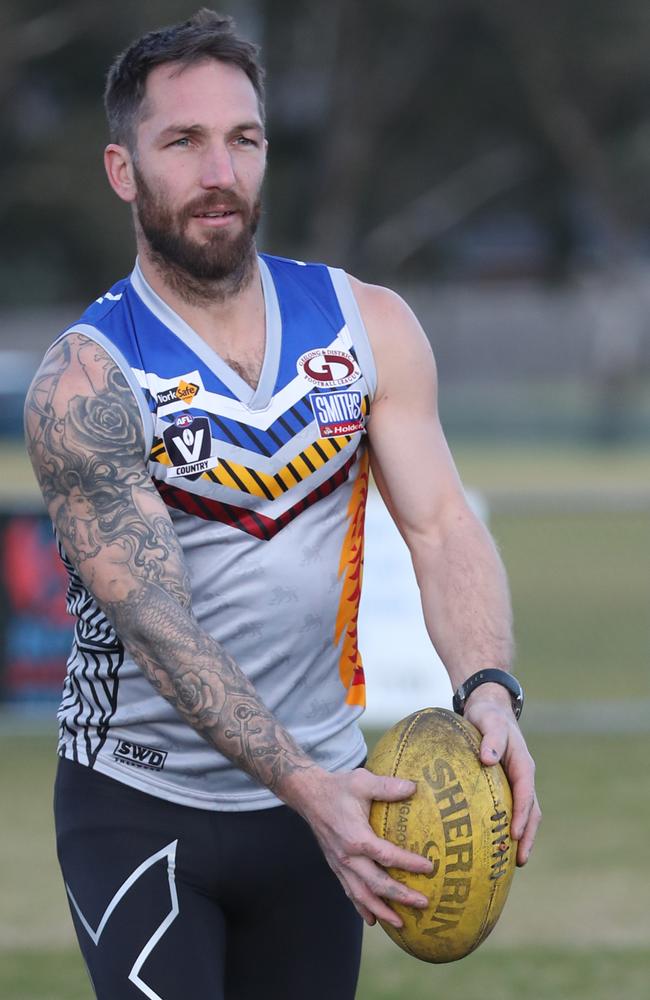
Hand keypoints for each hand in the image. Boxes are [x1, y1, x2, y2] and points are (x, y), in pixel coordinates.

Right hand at [293, 767, 433, 926]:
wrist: (308, 795)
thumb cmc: (337, 787)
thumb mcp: (362, 781)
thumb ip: (387, 786)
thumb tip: (414, 787)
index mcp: (356, 837)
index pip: (387, 856)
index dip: (409, 863)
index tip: (429, 868)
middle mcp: (347, 856)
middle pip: (376, 883)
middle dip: (400, 896)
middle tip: (423, 903)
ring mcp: (340, 864)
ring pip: (361, 894)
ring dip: (381, 910)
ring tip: (400, 923)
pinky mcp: (335, 866)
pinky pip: (349, 891)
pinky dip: (361, 907)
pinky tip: (373, 918)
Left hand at [464, 689, 540, 865]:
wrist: (489, 708)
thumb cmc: (488, 715)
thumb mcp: (489, 721)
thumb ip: (491, 738)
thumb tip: (488, 759)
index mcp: (522, 764)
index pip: (525, 793)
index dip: (522, 815)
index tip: (515, 835)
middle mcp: (523, 776)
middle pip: (531, 811)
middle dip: (527, 836)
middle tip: (520, 861)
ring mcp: (516, 782)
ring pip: (525, 813)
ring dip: (522, 836)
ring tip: (513, 861)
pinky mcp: (506, 785)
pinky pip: (511, 809)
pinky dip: (509, 826)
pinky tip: (495, 843)